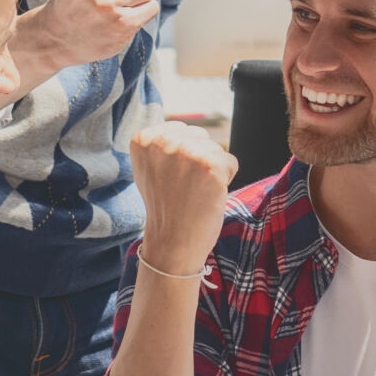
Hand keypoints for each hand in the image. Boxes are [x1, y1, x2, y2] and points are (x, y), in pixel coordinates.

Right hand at [131, 121, 238, 273]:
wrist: (171, 244)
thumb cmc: (166, 208)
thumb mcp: (153, 169)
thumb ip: (165, 145)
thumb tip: (190, 131)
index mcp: (144, 139)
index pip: (182, 131)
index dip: (183, 159)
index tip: (170, 180)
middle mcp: (163, 141)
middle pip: (201, 137)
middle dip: (199, 162)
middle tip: (183, 189)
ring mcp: (187, 152)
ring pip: (216, 150)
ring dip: (212, 172)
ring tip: (193, 194)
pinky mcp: (210, 166)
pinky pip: (231, 163)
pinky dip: (225, 181)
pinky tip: (206, 197)